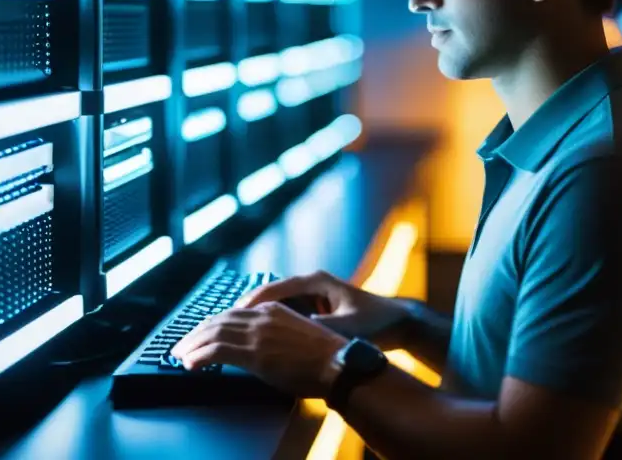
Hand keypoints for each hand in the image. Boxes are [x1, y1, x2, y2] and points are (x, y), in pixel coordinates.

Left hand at [170, 301, 348, 397]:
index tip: (200, 334)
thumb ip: (276, 335)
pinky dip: (199, 356)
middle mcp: (262, 316)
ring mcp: (257, 333)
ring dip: (192, 345)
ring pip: (213, 333)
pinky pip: (217, 351)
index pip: (233, 313)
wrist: (338, 363)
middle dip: (196, 333)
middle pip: (219, 320)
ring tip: (179, 355)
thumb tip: (261, 349)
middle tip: (181, 344)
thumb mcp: (297, 335)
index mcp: (273, 309)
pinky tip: (190, 364)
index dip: (212, 324)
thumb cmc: (324, 356)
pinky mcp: (254, 352)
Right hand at [236, 269, 408, 349]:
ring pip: (275, 304)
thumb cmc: (376, 323)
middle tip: (220, 327)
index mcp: (315, 281)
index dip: (248, 306)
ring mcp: (314, 294)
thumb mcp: (344, 327)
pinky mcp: (318, 306)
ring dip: (256, 318)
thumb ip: (316, 329)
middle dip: (245, 311)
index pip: (271, 290)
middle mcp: (311, 283)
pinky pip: (286, 312)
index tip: (228, 319)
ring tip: (232, 333)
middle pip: (268, 295)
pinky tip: (259, 339)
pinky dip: (271, 323)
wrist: (401, 322)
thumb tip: (285, 336)